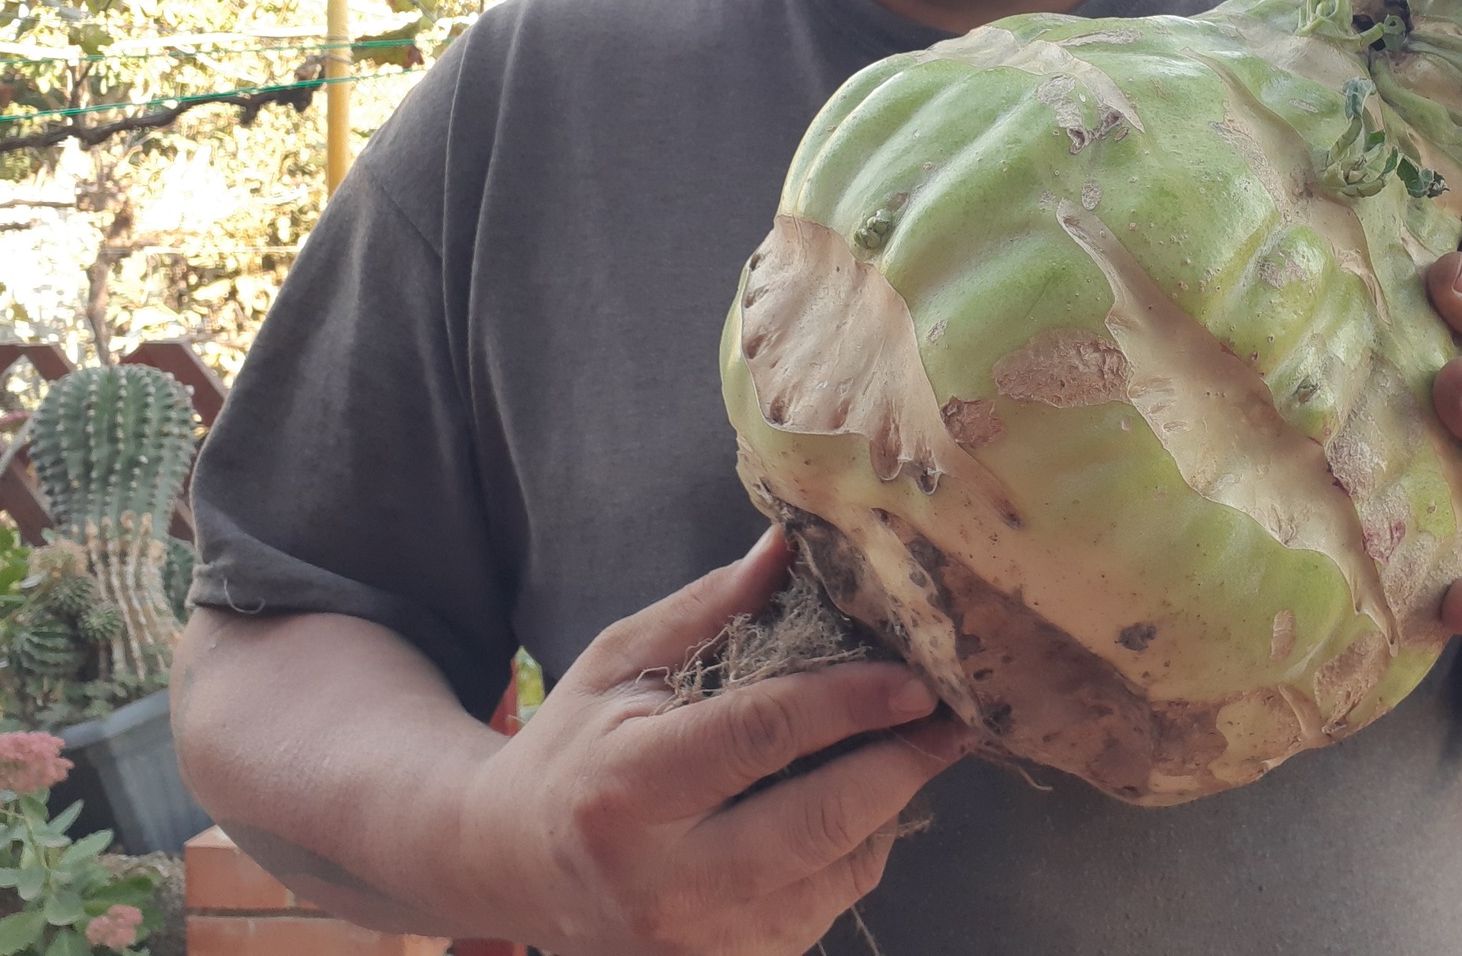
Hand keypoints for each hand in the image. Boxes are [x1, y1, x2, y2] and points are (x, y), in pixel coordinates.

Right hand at [455, 526, 970, 955]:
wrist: (509, 862)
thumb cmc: (575, 745)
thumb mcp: (621, 661)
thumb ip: (708, 608)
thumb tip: (788, 545)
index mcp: (627, 788)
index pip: (762, 737)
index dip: (849, 702)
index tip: (915, 677)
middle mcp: (663, 881)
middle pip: (818, 823)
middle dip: (900, 764)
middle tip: (952, 718)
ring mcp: (696, 943)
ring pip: (835, 875)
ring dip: (887, 808)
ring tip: (910, 750)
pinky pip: (823, 910)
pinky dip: (854, 854)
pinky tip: (854, 807)